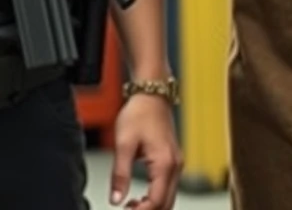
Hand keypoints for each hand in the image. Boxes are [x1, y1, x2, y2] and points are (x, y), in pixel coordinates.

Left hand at [109, 94, 181, 208]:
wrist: (151, 93)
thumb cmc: (140, 112)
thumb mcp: (124, 143)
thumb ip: (120, 174)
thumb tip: (116, 199)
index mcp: (164, 164)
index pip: (156, 202)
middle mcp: (175, 166)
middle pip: (167, 205)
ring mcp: (176, 163)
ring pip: (169, 198)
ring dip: (152, 206)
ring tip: (130, 206)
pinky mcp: (172, 160)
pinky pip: (168, 187)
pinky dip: (156, 197)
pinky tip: (140, 196)